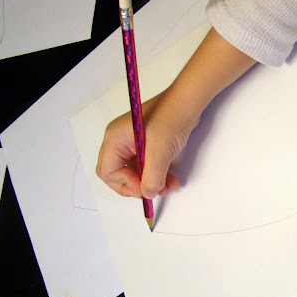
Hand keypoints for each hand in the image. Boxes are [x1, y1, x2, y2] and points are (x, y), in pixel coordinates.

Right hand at [96, 27, 256, 199]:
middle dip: (138, 185)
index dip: (124, 184)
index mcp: (114, 140)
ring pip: (136, 171)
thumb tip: (148, 193)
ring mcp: (134, 142)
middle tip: (155, 191)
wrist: (188, 103)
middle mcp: (120, 141)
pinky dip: (158, 174)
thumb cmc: (170, 120)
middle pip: (120, 173)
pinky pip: (148, 165)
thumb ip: (152, 178)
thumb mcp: (159, 153)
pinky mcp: (148, 143)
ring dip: (152, 182)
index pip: (108, 172)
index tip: (144, 189)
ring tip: (168, 187)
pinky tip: (172, 180)